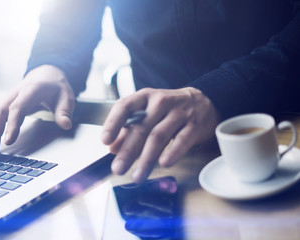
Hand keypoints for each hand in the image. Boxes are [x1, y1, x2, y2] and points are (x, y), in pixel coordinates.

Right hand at [0, 65, 74, 156]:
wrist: (45, 76)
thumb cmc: (56, 89)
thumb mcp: (67, 97)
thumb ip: (65, 111)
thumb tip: (66, 125)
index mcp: (31, 90)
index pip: (18, 107)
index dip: (12, 124)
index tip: (8, 141)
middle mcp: (14, 93)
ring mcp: (6, 98)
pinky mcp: (2, 104)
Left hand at [101, 87, 218, 182]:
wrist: (203, 101)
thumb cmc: (168, 110)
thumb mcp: (147, 114)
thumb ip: (128, 130)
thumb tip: (112, 148)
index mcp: (144, 97)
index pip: (125, 106)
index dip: (113, 123)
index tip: (105, 140)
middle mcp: (160, 102)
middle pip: (141, 127)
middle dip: (128, 151)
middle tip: (118, 168)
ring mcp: (179, 113)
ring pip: (159, 136)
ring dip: (146, 159)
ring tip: (137, 175)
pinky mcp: (195, 125)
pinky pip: (182, 140)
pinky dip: (173, 152)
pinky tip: (163, 164)